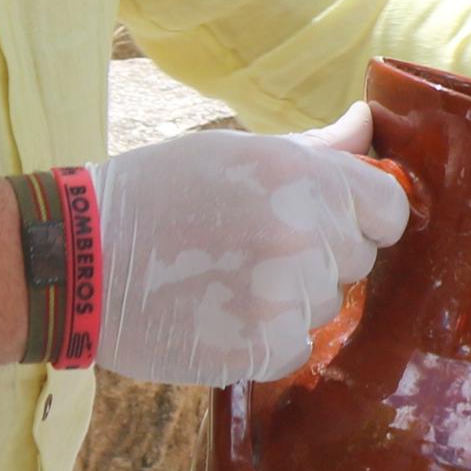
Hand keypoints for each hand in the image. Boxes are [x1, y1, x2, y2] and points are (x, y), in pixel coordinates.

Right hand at [90, 106, 411, 386]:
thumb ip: (316, 148)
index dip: (364, 216)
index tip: (330, 221)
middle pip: (358, 259)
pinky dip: (266, 341)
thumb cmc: (159, 192)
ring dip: (291, 299)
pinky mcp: (259, 349)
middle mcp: (306, 236)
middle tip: (253, 247)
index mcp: (306, 178)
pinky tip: (219, 314)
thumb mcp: (239, 151)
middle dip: (320, 255)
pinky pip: (296, 348)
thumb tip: (368, 121)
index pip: (389, 209)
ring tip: (227, 279)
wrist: (81, 257)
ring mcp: (285, 297)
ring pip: (326, 305)